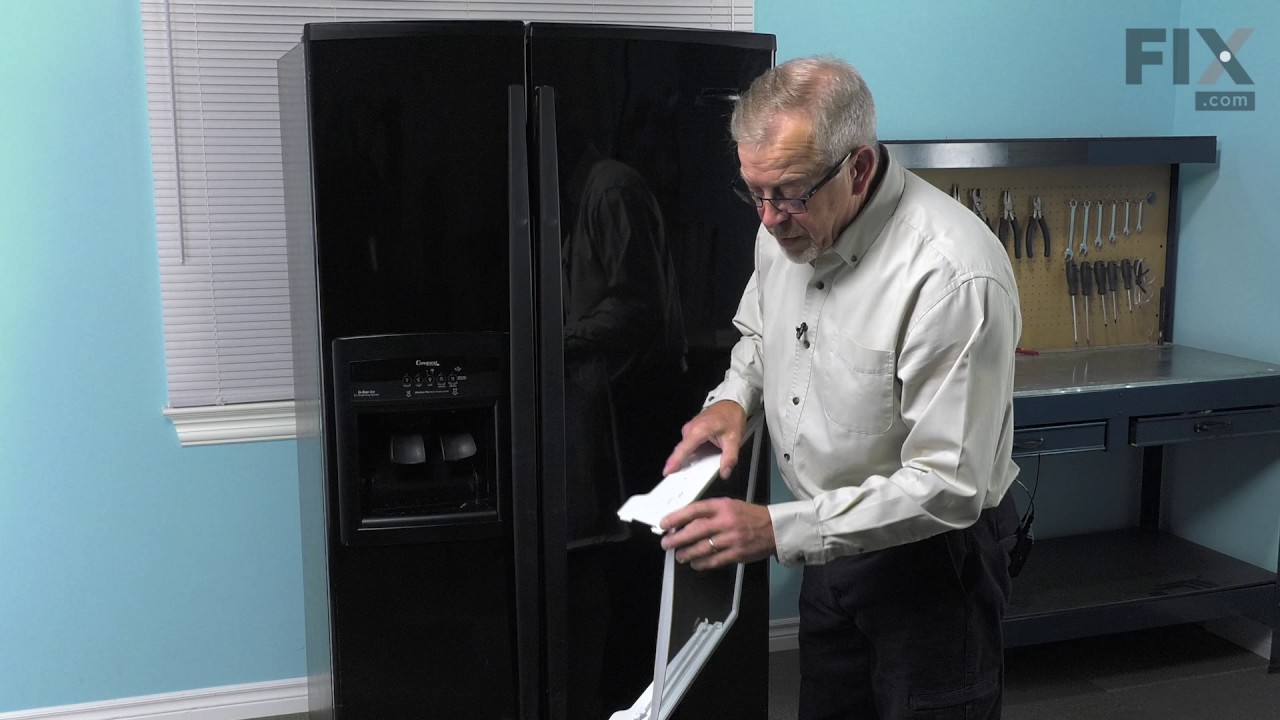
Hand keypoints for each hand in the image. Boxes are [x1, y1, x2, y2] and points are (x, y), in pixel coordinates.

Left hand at [659, 498, 775, 569]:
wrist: (775, 529)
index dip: (676, 517)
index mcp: (722, 506)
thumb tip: (686, 521)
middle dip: (677, 539)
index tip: (664, 523)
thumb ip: (710, 512)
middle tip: (666, 544)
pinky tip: (695, 564)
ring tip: (679, 556)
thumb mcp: (730, 505)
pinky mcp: (736, 554)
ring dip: (687, 553)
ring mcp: (731, 539)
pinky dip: (701, 564)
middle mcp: (725, 521)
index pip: (694, 510)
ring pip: (702, 548)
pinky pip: (714, 561)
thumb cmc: (750, 515)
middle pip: (695, 531)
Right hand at [662, 400, 745, 479]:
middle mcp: (690, 428)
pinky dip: (694, 452)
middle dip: (684, 464)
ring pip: (686, 449)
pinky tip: (704, 453)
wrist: (731, 403)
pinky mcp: (691, 430)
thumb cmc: (731, 417)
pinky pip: (689, 445)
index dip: (674, 461)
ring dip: (691, 457)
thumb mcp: (734, 439)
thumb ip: (729, 458)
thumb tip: (725, 472)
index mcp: (698, 430)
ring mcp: (689, 429)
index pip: (683, 449)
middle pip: (682, 451)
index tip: (667, 471)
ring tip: (704, 461)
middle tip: (690, 476)